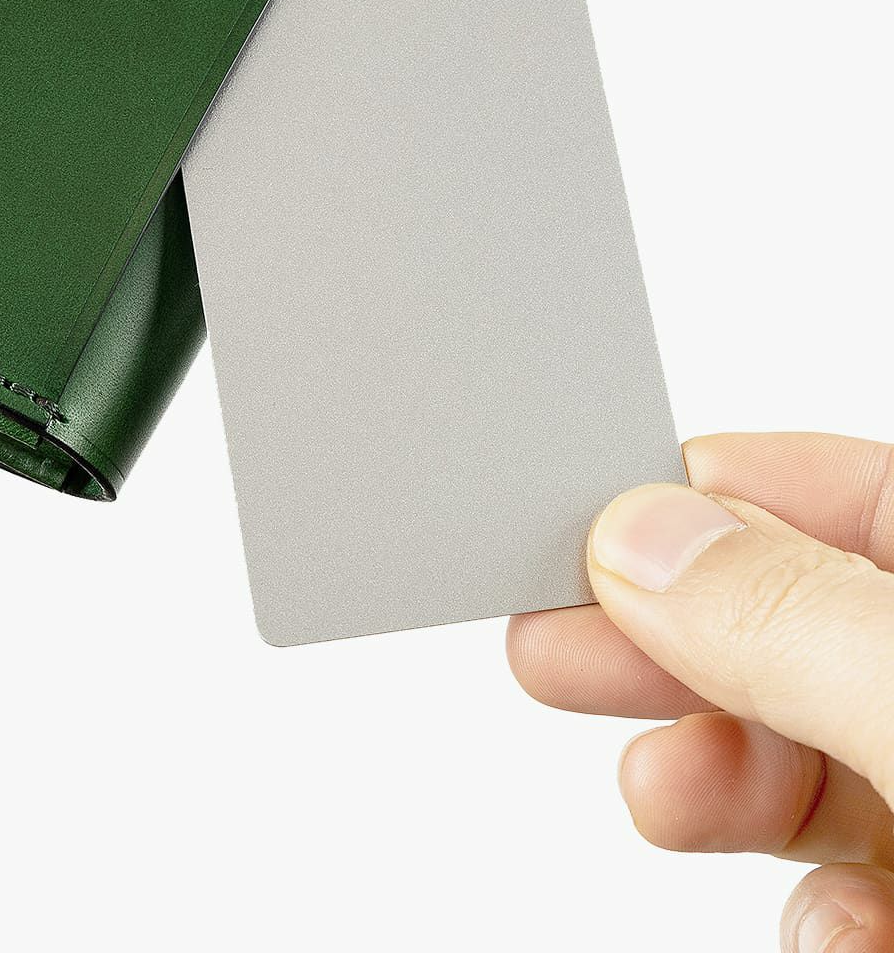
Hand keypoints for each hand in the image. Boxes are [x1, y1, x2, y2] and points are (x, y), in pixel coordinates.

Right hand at [508, 435, 893, 950]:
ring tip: (662, 795)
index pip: (853, 496)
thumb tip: (642, 538)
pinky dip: (811, 912)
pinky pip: (851, 883)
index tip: (596, 518)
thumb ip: (792, 618)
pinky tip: (828, 931)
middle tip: (553, 649)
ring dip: (715, 781)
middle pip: (795, 627)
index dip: (718, 496)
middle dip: (669, 646)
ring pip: (805, 757)